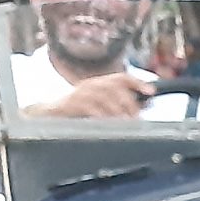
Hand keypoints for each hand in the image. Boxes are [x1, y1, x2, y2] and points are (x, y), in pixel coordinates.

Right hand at [29, 72, 152, 118]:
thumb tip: (142, 109)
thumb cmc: (77, 112)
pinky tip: (109, 123)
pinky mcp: (71, 104)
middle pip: (115, 87)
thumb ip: (118, 106)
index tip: (151, 92)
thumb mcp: (99, 106)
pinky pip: (90, 107)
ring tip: (126, 122)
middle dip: (129, 102)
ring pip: (104, 97)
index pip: (120, 77)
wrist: (48, 116)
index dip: (137, 82)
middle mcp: (90, 84)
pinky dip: (102, 115)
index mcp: (99, 83)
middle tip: (137, 117)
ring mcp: (79, 93)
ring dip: (118, 110)